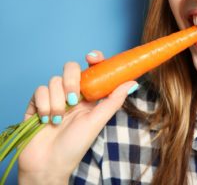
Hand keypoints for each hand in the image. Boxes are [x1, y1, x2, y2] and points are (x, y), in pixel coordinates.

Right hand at [18, 51, 137, 183]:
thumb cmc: (75, 145)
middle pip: (70, 68)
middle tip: (74, 99)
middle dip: (71, 81)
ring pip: (54, 80)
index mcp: (88, 97)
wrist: (48, 164)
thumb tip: (132, 83)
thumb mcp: (97, 122)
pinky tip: (47, 119)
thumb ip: (113, 100)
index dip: (93, 59)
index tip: (92, 57)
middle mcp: (71, 94)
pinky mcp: (37, 102)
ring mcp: (54, 97)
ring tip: (59, 119)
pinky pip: (39, 90)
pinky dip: (44, 105)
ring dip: (57, 101)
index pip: (91, 70)